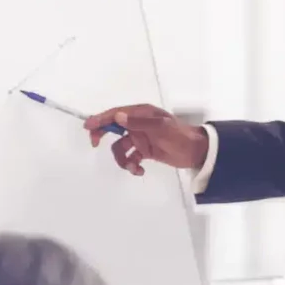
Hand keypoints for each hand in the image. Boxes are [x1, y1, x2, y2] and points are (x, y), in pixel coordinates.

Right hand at [84, 104, 208, 175]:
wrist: (197, 152)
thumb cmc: (180, 136)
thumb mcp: (161, 127)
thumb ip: (140, 123)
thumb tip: (118, 116)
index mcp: (142, 114)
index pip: (117, 114)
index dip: (101, 119)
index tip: (88, 126)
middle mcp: (139, 125)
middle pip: (113, 128)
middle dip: (103, 136)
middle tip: (95, 144)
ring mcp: (141, 138)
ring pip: (120, 148)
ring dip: (122, 159)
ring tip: (133, 167)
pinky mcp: (145, 151)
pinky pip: (130, 158)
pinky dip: (132, 165)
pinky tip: (139, 171)